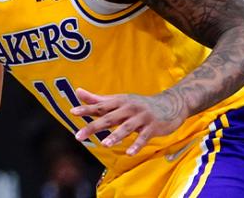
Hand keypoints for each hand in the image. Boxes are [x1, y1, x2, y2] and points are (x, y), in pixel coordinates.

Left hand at [70, 88, 184, 155]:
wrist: (171, 104)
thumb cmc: (139, 104)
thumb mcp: (119, 100)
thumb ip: (98, 99)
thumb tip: (78, 92)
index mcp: (119, 101)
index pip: (100, 106)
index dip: (86, 108)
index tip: (72, 112)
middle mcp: (129, 108)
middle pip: (109, 118)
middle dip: (93, 127)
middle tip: (78, 136)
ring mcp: (141, 117)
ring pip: (126, 127)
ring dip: (115, 136)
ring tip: (104, 144)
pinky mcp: (153, 127)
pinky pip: (144, 137)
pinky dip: (137, 145)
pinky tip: (129, 153)